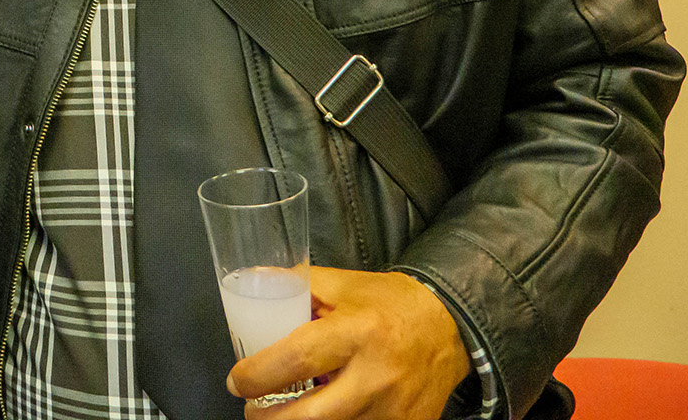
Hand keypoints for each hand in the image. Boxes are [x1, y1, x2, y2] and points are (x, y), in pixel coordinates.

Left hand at [226, 266, 469, 419]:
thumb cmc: (389, 303)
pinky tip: (323, 414)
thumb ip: (297, 284)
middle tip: (252, 410)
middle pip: (311, 417)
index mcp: (357, 331)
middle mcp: (376, 376)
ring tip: (282, 413)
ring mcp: (393, 410)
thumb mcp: (343, 285)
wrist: (449, 327)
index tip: (237, 381)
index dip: (257, 375)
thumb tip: (253, 282)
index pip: (296, 360)